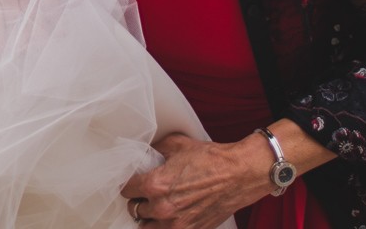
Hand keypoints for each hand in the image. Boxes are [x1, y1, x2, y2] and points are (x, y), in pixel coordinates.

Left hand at [121, 132, 270, 227]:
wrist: (238, 175)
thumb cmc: (211, 159)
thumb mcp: (177, 145)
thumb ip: (156, 149)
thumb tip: (146, 150)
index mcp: (155, 185)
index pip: (126, 190)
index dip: (128, 185)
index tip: (131, 184)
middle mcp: (163, 207)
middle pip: (135, 210)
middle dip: (138, 201)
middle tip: (143, 195)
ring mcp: (178, 223)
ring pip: (147, 227)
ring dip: (148, 218)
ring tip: (153, 209)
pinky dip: (165, 226)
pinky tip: (169, 218)